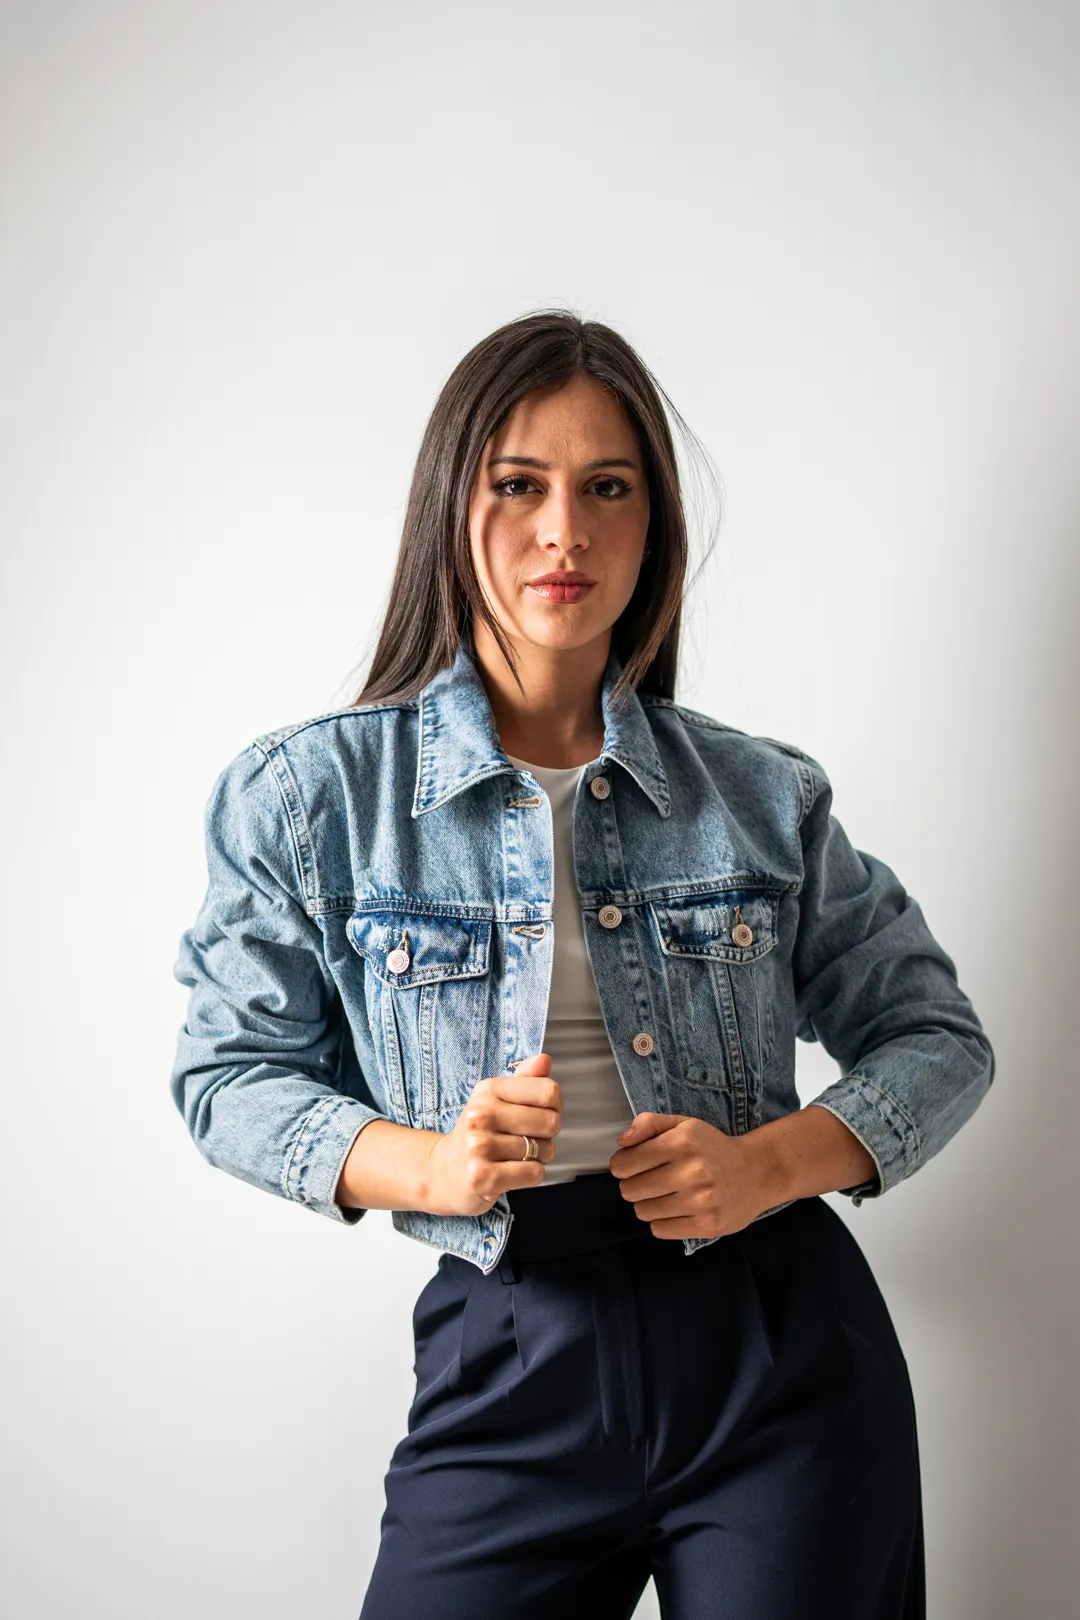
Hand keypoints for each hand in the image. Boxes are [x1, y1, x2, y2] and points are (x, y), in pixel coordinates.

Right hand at [423, 1054, 561, 1215]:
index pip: (548, 1091)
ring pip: (544, 1150)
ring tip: (515, 1156)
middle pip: (551, 1122)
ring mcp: (479, 1146)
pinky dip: (532, 1175)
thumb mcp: (496, 1100)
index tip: (540, 1113)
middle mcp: (481, 1114)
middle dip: (547, 1135)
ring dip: (539, 1157)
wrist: (445, 1171)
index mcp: (488, 1090)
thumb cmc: (480, 1133)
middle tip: (526, 1138)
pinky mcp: (483, 1176)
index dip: (555, 1106)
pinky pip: (534, 1173)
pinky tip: (512, 1171)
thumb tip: (544, 1059)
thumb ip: (524, 1079)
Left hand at [608, 1112, 779, 1238]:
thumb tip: (621, 1142)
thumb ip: (649, 1124)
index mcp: (681, 1143)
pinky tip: (677, 1210)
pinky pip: (660, 1230)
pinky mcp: (708, 1224)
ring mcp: (701, 1201)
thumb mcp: (683, 1124)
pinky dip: (662, 1222)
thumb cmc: (711, 1148)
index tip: (631, 1166)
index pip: (624, 1164)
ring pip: (643, 1212)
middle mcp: (692, 1172)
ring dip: (648, 1205)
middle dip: (633, 1186)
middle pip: (630, 1190)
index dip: (621, 1166)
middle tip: (650, 1182)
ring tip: (665, 1196)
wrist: (756, 1172)